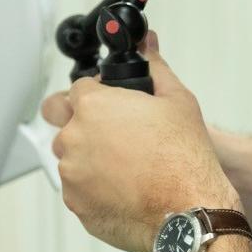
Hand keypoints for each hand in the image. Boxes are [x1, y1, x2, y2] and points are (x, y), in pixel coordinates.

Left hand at [41, 31, 240, 251]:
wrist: (188, 208)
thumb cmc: (183, 155)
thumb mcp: (176, 99)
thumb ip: (155, 66)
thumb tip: (148, 43)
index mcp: (94, 107)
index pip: (77, 88)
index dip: (97, 92)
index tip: (112, 101)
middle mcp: (74, 139)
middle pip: (64, 121)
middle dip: (81, 121)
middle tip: (112, 129)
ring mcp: (72, 176)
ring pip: (70, 157)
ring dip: (90, 155)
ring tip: (129, 162)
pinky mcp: (77, 207)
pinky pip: (79, 188)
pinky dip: (96, 185)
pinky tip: (128, 184)